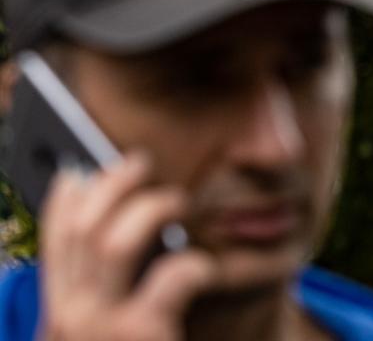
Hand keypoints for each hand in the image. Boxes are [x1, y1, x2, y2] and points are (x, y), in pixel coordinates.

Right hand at [38, 153, 216, 340]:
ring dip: (152, 207)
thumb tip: (129, 241)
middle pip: (83, 229)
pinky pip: (173, 273)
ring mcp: (98, 328)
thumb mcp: (104, 338)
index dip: (66, 202)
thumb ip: (106, 301)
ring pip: (116, 239)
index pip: (54, 245)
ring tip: (178, 202)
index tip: (80, 171)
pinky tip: (204, 269)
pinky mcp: (139, 334)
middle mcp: (66, 321)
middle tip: (141, 163)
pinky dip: (195, 262)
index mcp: (57, 320)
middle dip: (112, 185)